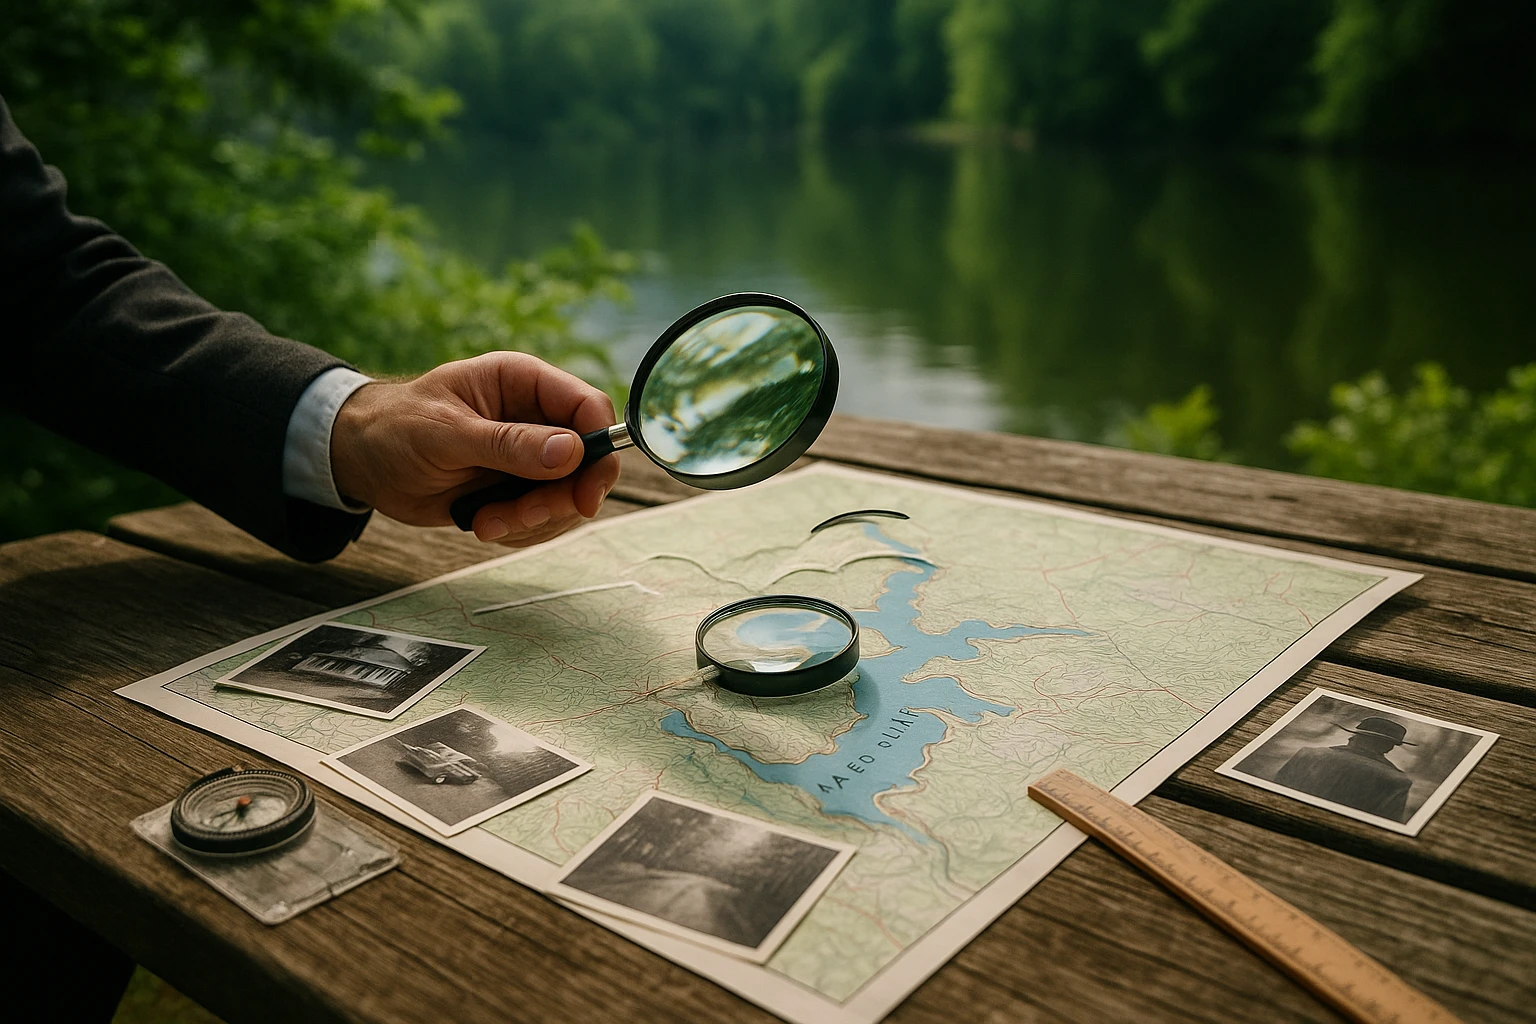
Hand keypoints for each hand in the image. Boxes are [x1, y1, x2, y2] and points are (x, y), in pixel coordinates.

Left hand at [330, 352, 621, 545]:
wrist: (363, 462)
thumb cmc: (396, 428)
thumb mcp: (446, 434)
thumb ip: (508, 443)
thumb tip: (573, 450)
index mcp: (523, 382)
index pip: (588, 407)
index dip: (598, 450)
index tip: (584, 495)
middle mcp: (536, 416)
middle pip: (588, 461)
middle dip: (559, 498)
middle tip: (520, 517)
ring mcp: (531, 456)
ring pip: (568, 496)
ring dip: (532, 520)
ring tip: (484, 522)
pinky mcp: (519, 489)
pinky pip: (545, 518)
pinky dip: (519, 531)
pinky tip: (480, 522)